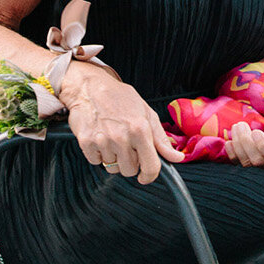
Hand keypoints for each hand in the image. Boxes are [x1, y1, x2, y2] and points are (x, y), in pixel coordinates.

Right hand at [64, 71, 184, 184]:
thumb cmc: (120, 98)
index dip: (149, 176)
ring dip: (113, 158)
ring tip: (112, 138)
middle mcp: (122, 137)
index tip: (145, 176)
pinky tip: (100, 138)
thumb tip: (177, 158)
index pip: (150, 167)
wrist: (90, 87)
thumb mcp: (146, 113)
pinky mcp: (86, 142)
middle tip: (126, 145)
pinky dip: (98, 154)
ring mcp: (103, 140)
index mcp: (140, 130)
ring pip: (112, 168)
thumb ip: (161, 139)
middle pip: (129, 171)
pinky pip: (96, 161)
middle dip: (129, 162)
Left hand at [224, 107, 263, 172]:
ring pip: (250, 167)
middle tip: (240, 125)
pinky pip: (244, 170)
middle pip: (260, 164)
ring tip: (236, 129)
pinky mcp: (261, 177)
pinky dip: (234, 157)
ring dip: (239, 147)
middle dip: (247, 143)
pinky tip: (230, 143)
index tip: (256, 132)